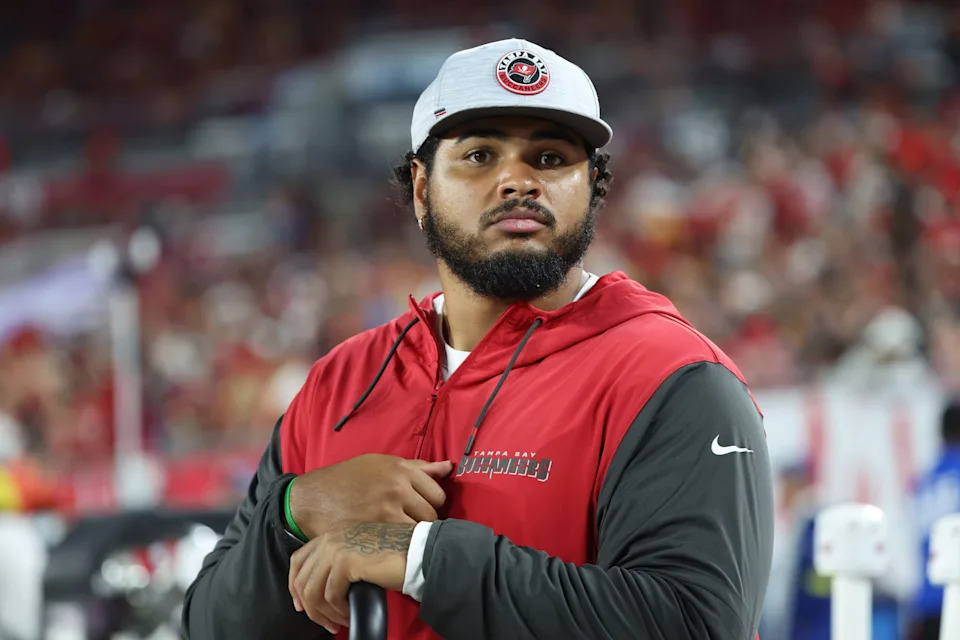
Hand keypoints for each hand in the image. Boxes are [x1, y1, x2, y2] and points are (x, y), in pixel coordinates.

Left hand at [289, 521, 412, 633]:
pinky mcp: (345, 562)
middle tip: (326, 623)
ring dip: (325, 613)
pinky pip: (330, 596)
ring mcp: (336, 548)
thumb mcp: (360, 551)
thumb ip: (339, 560)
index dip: (295, 586)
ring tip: (339, 621)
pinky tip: (349, 613)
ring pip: (313, 591)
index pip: (298, 560)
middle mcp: (330, 538)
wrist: (417, 550)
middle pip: (302, 579)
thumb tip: (323, 588)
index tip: (302, 605)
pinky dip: (338, 611)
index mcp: (332, 533)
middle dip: (311, 607)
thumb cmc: (395, 553)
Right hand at [290, 454, 451, 539]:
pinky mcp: (375, 531)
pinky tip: (387, 543)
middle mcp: (397, 487)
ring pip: (418, 532)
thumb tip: (448, 467)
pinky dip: (398, 546)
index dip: (430, 505)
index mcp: (400, 469)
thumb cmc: (346, 479)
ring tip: (397, 534)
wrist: (311, 499)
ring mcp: (386, 510)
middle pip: (431, 515)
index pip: (438, 494)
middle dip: (422, 522)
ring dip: (411, 536)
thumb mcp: (379, 463)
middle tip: (405, 525)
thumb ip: (417, 468)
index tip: (417, 510)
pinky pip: (401, 543)